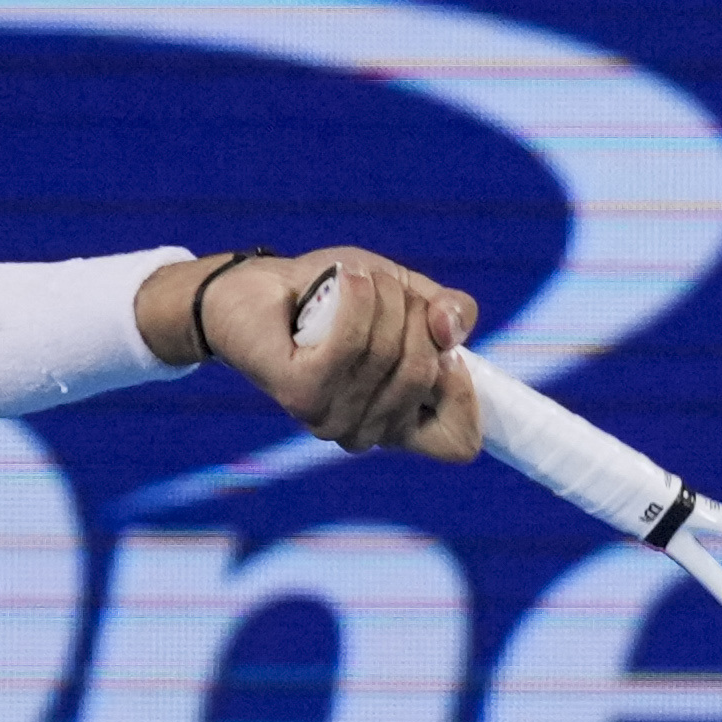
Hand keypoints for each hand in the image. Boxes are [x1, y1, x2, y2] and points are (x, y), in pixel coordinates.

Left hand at [147, 247, 481, 457]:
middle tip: (384, 290)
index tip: (445, 345)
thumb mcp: (408, 295)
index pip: (458, 444)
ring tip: (355, 278)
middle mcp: (365, 432)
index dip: (466, 392)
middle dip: (415, 314)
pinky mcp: (300, 393)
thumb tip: (450, 330)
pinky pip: (350, 343)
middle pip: (427, 375)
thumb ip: (449, 314)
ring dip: (383, 296)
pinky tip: (345, 278)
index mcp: (396, 422)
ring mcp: (330, 418)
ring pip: (390, 352)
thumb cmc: (332, 296)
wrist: (255, 287)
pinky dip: (356, 298)